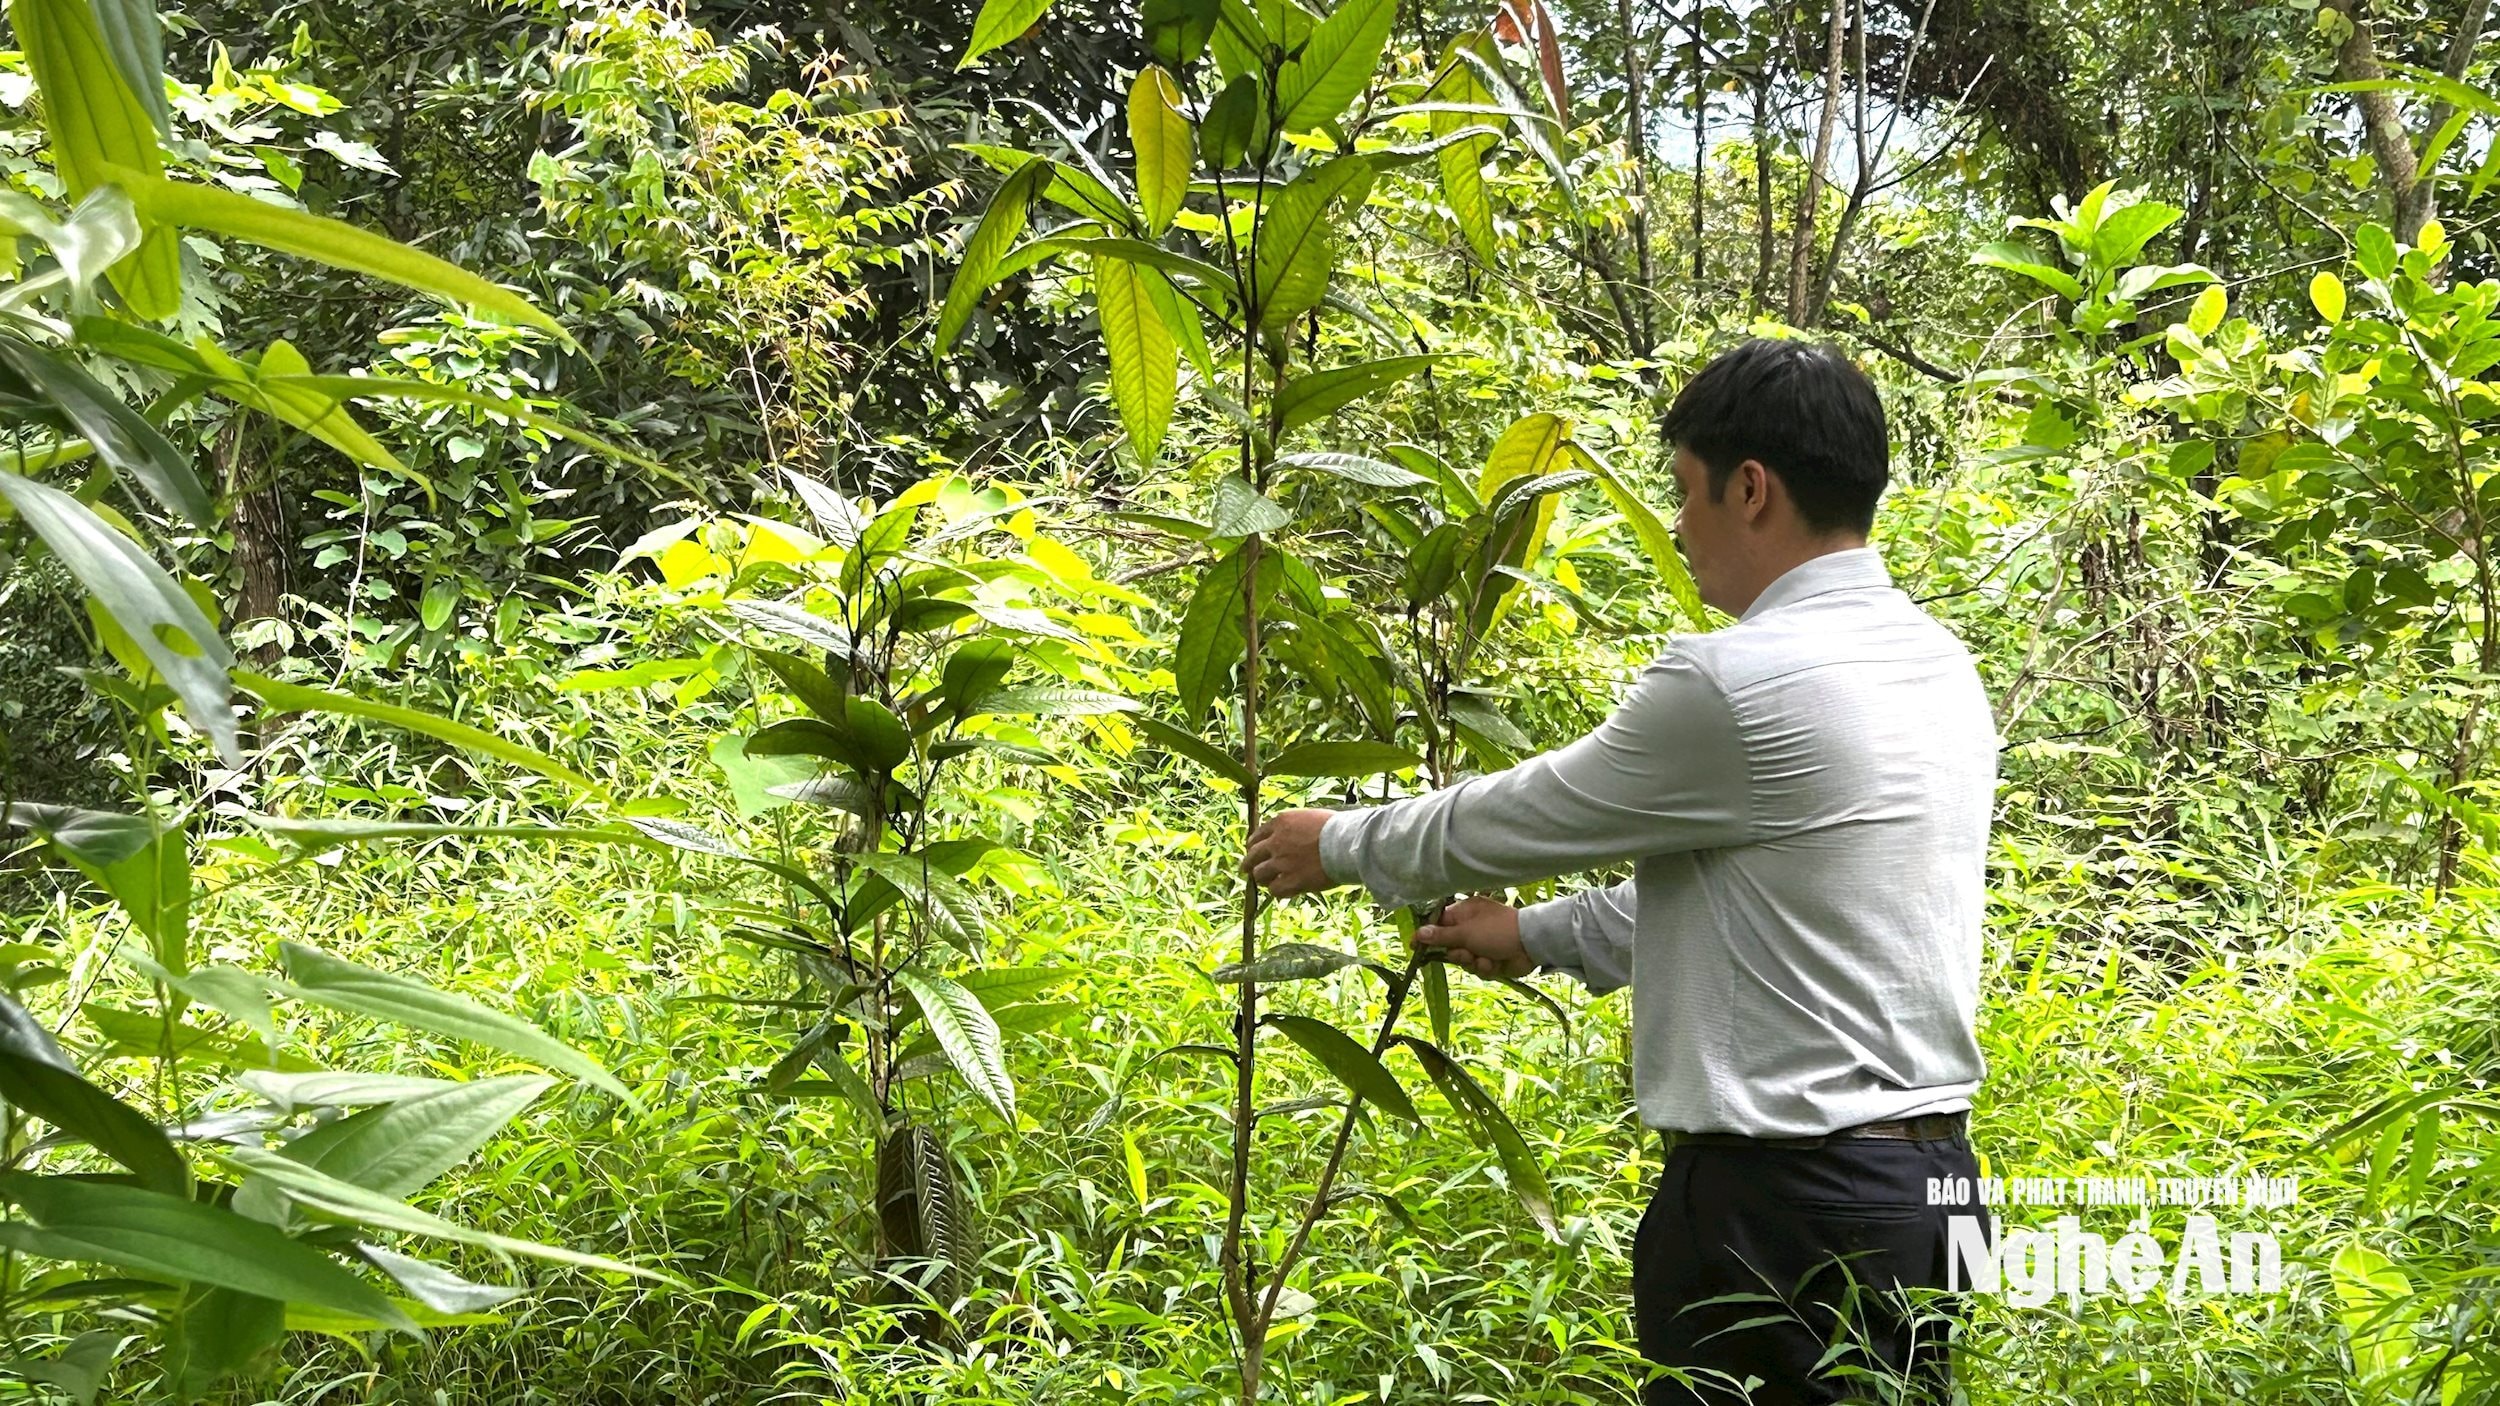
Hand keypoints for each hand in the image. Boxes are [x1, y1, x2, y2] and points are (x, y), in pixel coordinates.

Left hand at [1244, 808, 1339, 897]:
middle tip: (1249, 870)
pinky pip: (1274, 890)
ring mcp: (1281, 862)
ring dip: (1263, 879)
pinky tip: (1285, 891)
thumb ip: (1296, 827)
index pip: (1257, 835)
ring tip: (1268, 882)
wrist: (1347, 843)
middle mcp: (1276, 842)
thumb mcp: (1311, 818)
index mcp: (1281, 823)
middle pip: (1252, 856)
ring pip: (1259, 874)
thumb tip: (1294, 835)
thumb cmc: (1338, 828)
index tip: (1255, 851)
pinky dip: (1278, 891)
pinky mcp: (1290, 881)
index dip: (1255, 846)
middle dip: (1249, 864)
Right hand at [1413, 896, 1531, 979]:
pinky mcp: (1492, 959)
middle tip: (1464, 953)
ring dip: (1472, 962)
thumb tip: (1417, 933)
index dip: (1427, 936)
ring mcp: (1482, 944)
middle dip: (1457, 954)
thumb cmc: (1496, 931)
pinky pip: (1478, 968)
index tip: (1414, 947)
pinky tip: (1494, 963)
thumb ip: (1441, 935)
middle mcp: (1472, 928)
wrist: (1530, 945)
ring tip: (1484, 958)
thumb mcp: (1465, 932)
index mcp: (1464, 913)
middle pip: (1450, 946)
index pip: (1438, 924)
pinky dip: (1485, 967)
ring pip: (1464, 960)